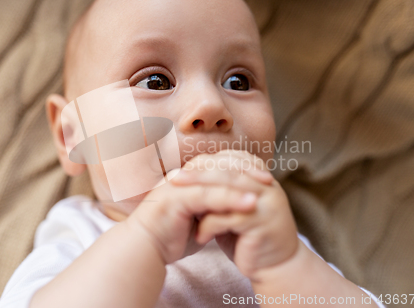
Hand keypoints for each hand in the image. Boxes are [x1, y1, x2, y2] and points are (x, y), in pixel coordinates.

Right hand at [126, 170, 258, 265]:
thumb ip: (212, 209)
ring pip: (216, 177)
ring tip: (265, 186)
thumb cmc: (170, 236)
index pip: (218, 164)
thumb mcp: (198, 219)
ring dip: (243, 182)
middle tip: (269, 178)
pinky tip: (250, 203)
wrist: (145, 249)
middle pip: (219, 164)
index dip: (241, 167)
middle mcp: (183, 176)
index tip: (263, 175)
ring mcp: (179, 185)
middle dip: (246, 169)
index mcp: (187, 177)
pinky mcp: (177, 198)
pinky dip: (231, 198)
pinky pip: (209, 195)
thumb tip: (231, 207)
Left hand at [170, 150, 298, 281]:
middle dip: (199, 174)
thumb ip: (219, 192)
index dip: (205, 163)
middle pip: (228, 171)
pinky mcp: (263, 223)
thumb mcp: (232, 210)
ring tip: (180, 201)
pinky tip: (199, 237)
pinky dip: (210, 226)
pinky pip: (230, 218)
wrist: (275, 268)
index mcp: (261, 177)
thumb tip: (189, 177)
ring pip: (229, 190)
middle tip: (174, 179)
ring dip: (201, 195)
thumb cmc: (248, 238)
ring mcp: (268, 203)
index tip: (180, 168)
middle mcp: (268, 186)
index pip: (230, 160)